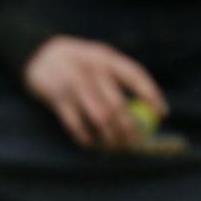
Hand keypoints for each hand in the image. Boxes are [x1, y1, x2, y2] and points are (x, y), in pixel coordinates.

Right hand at [24, 36, 167, 149]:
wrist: (38, 53)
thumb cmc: (79, 62)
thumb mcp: (99, 58)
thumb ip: (118, 77)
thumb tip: (148, 108)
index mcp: (106, 57)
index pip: (135, 76)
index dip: (151, 95)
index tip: (162, 114)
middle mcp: (91, 69)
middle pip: (117, 104)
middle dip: (129, 128)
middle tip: (134, 143)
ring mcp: (72, 83)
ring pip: (99, 117)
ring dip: (110, 137)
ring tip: (115, 146)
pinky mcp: (56, 98)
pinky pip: (76, 124)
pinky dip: (86, 137)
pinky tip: (91, 143)